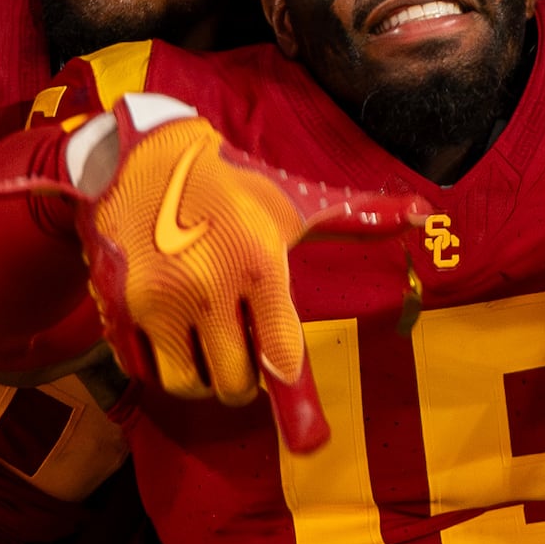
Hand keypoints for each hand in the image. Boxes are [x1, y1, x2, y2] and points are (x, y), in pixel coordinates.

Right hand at [67, 101, 433, 452]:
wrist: (141, 155)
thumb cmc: (231, 182)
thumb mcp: (295, 199)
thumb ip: (360, 216)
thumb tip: (427, 213)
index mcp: (258, 263)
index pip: (283, 357)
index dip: (289, 384)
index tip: (289, 388)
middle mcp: (207, 287)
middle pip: (234, 385)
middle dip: (245, 382)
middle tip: (244, 357)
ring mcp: (157, 301)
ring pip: (187, 386)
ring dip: (203, 380)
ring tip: (209, 352)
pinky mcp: (117, 307)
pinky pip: (142, 370)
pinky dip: (160, 367)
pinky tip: (172, 340)